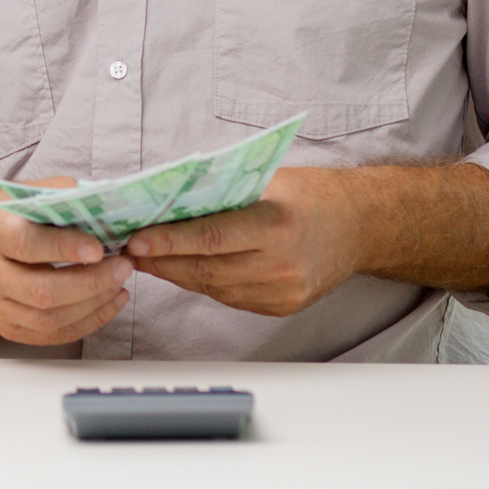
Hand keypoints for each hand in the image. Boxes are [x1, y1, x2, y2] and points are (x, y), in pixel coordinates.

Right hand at [0, 180, 133, 344]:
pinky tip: (108, 303)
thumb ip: (64, 195)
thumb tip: (102, 204)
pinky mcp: (8, 327)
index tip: (98, 249)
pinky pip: (53, 335)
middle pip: (42, 291)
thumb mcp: (34, 193)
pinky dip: (88, 322)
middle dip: (90, 283)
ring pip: (49, 319)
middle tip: (122, 268)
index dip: (64, 249)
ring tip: (119, 284)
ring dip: (93, 305)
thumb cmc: (18, 216)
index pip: (27, 244)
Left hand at [125, 166, 363, 316]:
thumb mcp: (267, 181)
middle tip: (128, 247)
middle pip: (205, 268)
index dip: (168, 242)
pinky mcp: (280, 307)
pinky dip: (202, 283)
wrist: (360, 226)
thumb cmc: (311, 194)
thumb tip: (166, 201)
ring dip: (175, 273)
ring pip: (212, 287)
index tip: (135, 240)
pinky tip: (182, 270)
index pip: (210, 237)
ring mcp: (281, 292)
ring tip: (146, 258)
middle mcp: (280, 265)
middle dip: (161, 260)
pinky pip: (229, 297)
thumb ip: (222, 194)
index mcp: (276, 226)